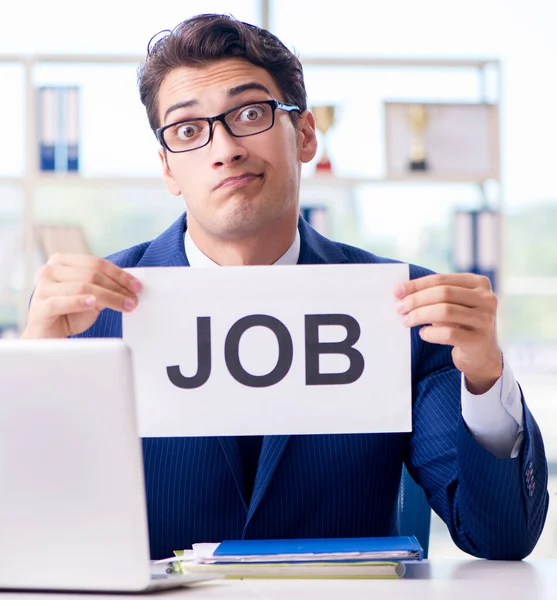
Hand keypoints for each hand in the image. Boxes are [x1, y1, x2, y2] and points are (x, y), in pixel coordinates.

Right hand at [22, 254, 141, 338]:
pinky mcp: (39, 307)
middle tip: (134, 300)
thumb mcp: (92, 297)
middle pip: (91, 275)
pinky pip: (62, 302)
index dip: (119, 274)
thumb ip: (106, 288)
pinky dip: (79, 302)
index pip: (96, 263)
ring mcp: (42, 288)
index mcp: (62, 262)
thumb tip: (131, 287)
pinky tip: (93, 303)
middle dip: (117, 288)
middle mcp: (50, 270)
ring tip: (126, 306)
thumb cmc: (69, 313)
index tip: (137, 286)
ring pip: (82, 287)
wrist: (48, 335)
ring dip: (109, 297)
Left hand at [395, 273, 501, 394]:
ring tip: (406, 321)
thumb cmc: (461, 324)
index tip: (396, 291)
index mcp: (479, 283)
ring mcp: (485, 320)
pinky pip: (448, 334)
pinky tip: (423, 333)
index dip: (416, 285)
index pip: (441, 279)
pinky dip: (430, 333)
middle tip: (399, 308)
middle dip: (416, 300)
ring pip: (445, 311)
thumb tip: (400, 291)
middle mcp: (486, 299)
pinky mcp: (479, 340)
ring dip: (419, 315)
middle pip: (443, 293)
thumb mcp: (452, 304)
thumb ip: (432, 295)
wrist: (482, 355)